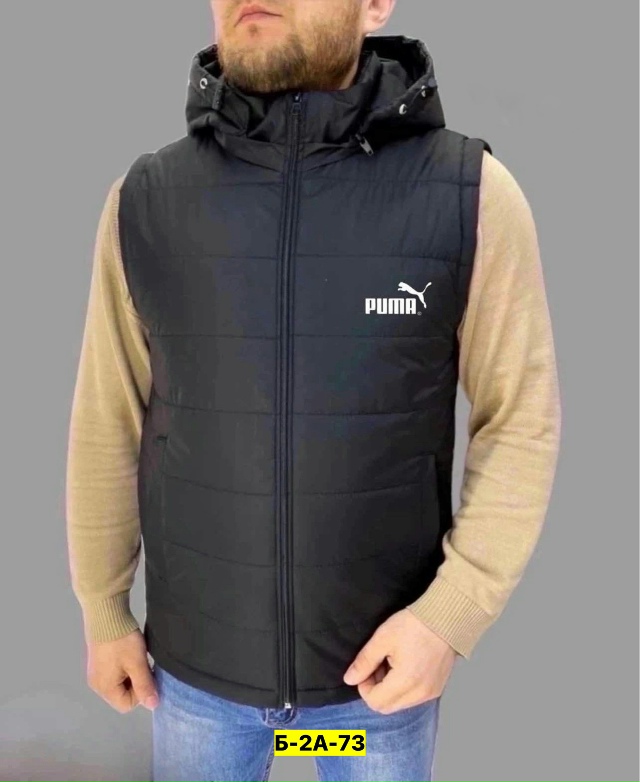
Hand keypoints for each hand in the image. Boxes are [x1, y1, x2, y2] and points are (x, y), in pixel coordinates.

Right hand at [86, 629, 158, 713]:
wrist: (106, 614)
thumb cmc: (122, 641)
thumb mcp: (137, 664)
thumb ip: (145, 686)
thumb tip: (153, 706)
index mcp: (104, 688)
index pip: (126, 705)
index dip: (140, 693)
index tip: (147, 675)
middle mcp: (96, 684)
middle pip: (122, 695)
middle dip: (136, 683)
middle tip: (143, 665)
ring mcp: (95, 672)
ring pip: (120, 682)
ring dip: (131, 673)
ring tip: (136, 657)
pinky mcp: (98, 661)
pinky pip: (114, 672)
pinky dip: (124, 666)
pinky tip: (129, 653)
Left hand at [342, 609, 456, 713]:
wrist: (445, 618)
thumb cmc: (413, 625)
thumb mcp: (383, 639)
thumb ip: (364, 661)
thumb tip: (349, 679)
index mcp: (405, 682)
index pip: (375, 702)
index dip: (364, 687)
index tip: (367, 668)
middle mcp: (419, 694)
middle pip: (387, 707)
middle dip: (376, 690)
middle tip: (378, 665)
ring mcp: (430, 694)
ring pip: (400, 704)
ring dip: (389, 690)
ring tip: (392, 664)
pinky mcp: (437, 689)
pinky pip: (413, 699)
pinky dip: (404, 689)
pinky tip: (405, 667)